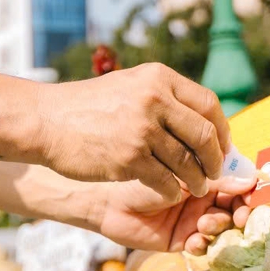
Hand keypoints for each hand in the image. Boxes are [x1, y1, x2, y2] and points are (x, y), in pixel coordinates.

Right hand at [30, 63, 230, 200]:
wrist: (46, 121)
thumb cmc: (89, 107)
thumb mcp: (130, 86)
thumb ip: (164, 99)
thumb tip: (205, 124)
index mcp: (159, 78)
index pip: (208, 102)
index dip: (222, 128)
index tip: (223, 145)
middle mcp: (155, 99)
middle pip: (205, 133)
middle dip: (216, 158)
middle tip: (216, 171)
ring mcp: (142, 129)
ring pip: (188, 161)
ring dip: (197, 179)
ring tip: (197, 186)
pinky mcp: (129, 158)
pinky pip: (166, 181)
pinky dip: (173, 190)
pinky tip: (171, 192)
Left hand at [96, 176, 256, 252]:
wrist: (110, 201)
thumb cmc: (144, 175)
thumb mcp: (184, 172)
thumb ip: (217, 178)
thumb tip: (252, 179)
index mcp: (206, 176)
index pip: (238, 182)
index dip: (250, 190)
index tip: (258, 194)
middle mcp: (204, 198)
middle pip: (235, 207)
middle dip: (241, 213)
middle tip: (240, 216)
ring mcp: (195, 220)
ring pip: (222, 227)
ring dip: (220, 227)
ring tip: (205, 224)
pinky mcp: (183, 240)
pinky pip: (203, 245)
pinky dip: (203, 244)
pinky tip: (194, 239)